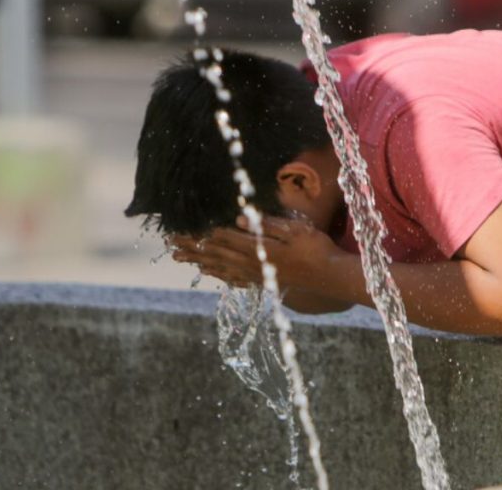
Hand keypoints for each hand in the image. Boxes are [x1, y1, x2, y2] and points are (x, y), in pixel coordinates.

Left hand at [170, 215, 344, 293]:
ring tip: (180, 258)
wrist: (331, 277)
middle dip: (191, 247)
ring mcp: (257, 274)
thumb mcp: (296, 230)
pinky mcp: (264, 281)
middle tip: (170, 244)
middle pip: (215, 253)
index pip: (221, 238)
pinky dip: (218, 274)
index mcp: (258, 248)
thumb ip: (268, 225)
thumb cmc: (317, 248)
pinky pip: (234, 278)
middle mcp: (252, 263)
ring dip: (199, 261)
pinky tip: (209, 272)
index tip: (179, 229)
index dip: (198, 233)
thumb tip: (240, 220)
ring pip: (220, 267)